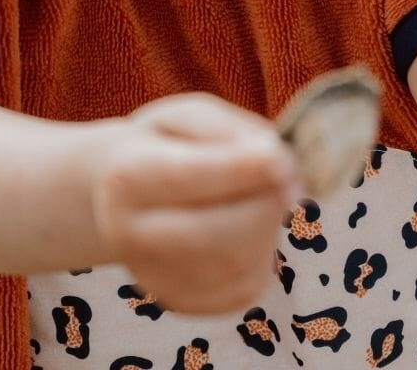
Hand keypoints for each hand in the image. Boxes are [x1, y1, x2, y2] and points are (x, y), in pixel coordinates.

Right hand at [90, 93, 300, 314]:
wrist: (128, 194)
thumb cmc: (168, 144)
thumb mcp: (189, 116)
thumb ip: (229, 129)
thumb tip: (275, 157)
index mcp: (127, 176)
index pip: (186, 178)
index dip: (239, 171)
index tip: (283, 160)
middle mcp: (130, 234)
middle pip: (211, 233)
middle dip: (264, 204)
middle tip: (288, 177)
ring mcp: (153, 276)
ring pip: (234, 264)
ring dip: (268, 226)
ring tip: (265, 195)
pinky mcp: (182, 302)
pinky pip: (243, 289)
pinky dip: (263, 254)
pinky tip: (251, 226)